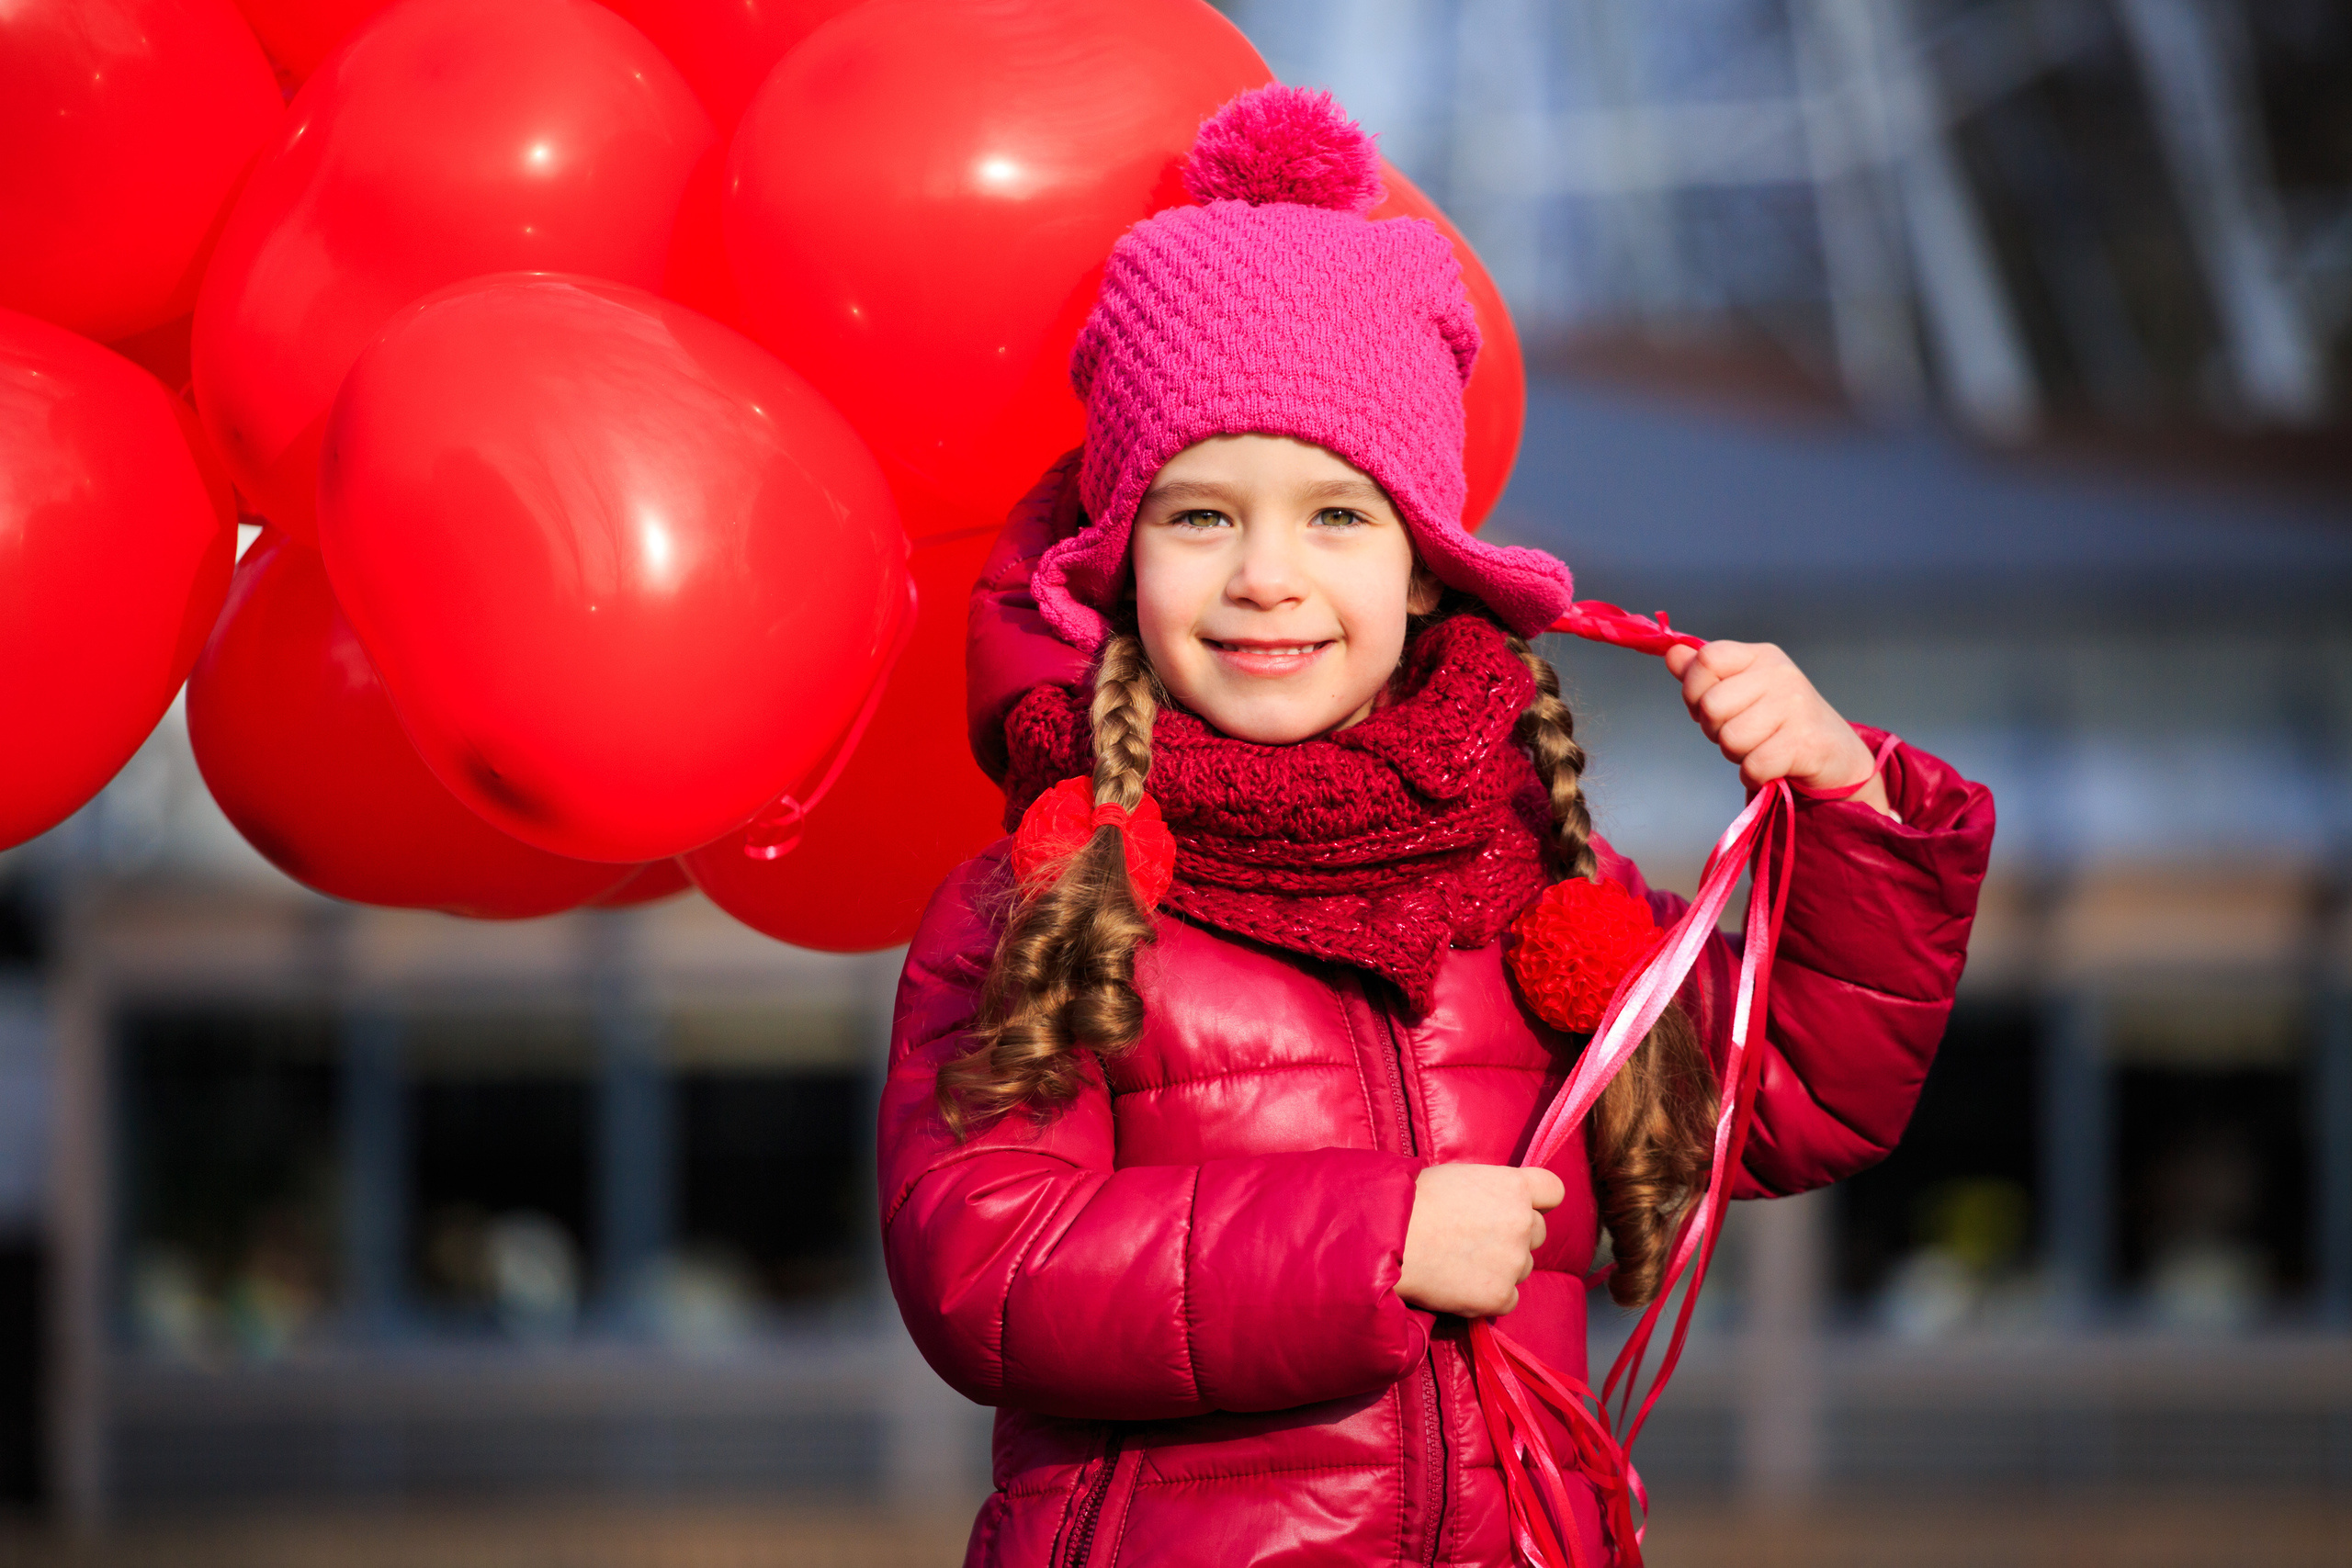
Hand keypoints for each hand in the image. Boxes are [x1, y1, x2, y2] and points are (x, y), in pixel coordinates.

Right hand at [1397, 1163, 1564, 1316]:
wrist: (1387, 1238)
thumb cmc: (1413, 1201)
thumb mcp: (1459, 1177)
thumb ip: (1491, 1190)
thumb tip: (1496, 1203)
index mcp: (1515, 1187)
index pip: (1553, 1191)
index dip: (1537, 1201)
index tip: (1521, 1207)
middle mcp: (1523, 1223)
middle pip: (1538, 1233)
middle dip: (1514, 1237)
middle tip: (1476, 1239)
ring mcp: (1514, 1262)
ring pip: (1522, 1268)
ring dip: (1501, 1268)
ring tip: (1460, 1262)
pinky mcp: (1499, 1296)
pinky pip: (1508, 1299)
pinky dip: (1489, 1296)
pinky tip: (1460, 1284)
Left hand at [1662, 640, 1893, 817]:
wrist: (1835, 755)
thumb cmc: (1780, 723)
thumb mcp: (1742, 691)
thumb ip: (1704, 674)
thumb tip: (1672, 653)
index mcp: (1760, 656)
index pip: (1706, 658)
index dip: (1694, 689)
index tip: (1708, 706)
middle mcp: (1780, 674)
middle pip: (1711, 706)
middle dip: (1716, 731)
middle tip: (1743, 734)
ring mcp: (1795, 706)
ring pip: (1730, 739)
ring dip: (1737, 755)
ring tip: (1761, 748)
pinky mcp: (1805, 743)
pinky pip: (1752, 766)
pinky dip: (1754, 776)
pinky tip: (1771, 767)